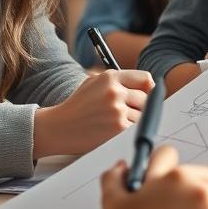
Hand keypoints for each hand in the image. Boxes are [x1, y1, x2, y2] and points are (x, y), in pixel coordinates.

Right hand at [34, 69, 154, 157]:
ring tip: (113, 122)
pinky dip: (129, 131)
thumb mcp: (94, 83)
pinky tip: (113, 131)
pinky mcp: (118, 128)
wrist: (58, 128)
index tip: (148, 95)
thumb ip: (119, 81)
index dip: (148, 88)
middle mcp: (115, 91)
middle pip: (146, 99)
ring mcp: (117, 110)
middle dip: (139, 107)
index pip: (145, 78)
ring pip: (142, 115)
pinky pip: (136, 128)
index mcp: (110, 77)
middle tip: (124, 113)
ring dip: (134, 121)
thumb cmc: (78, 106)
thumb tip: (149, 84)